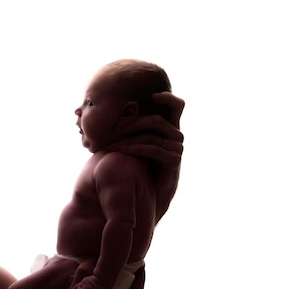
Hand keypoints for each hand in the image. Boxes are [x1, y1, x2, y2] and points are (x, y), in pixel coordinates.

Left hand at [110, 92, 184, 220]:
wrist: (152, 193)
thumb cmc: (141, 165)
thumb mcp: (138, 143)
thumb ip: (134, 128)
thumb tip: (111, 111)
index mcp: (170, 127)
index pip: (178, 106)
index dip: (168, 97)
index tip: (152, 95)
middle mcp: (176, 136)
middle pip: (157, 120)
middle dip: (134, 122)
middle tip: (115, 127)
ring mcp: (177, 149)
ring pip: (152, 135)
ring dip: (128, 138)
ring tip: (111, 144)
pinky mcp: (174, 161)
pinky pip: (153, 149)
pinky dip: (136, 147)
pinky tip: (122, 150)